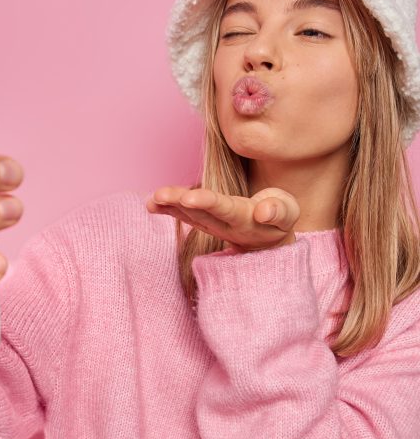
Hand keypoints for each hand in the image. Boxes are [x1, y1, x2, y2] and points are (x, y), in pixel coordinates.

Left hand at [145, 185, 299, 252]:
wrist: (270, 242)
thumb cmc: (281, 220)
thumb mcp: (288, 214)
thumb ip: (279, 211)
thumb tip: (264, 211)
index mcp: (245, 219)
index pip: (224, 208)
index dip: (207, 202)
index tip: (190, 197)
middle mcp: (225, 224)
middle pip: (200, 212)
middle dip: (179, 203)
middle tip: (159, 195)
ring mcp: (213, 226)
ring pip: (190, 215)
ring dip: (170, 206)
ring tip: (152, 199)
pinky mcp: (206, 223)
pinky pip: (185, 215)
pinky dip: (168, 209)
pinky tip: (151, 203)